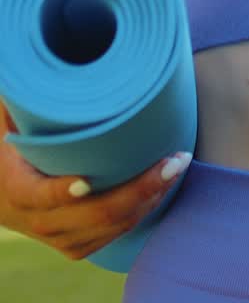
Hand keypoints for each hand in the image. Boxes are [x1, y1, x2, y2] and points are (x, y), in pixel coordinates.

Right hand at [0, 100, 190, 260]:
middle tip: (173, 161)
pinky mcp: (72, 244)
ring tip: (175, 169)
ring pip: (107, 229)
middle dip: (138, 191)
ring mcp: (56, 237)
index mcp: (16, 188)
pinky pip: (109, 237)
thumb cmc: (7, 140)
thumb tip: (45, 62)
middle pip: (91, 216)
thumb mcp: (7, 119)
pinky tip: (159, 190)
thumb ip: (26, 97)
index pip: (39, 195)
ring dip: (146, 202)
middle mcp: (36, 221)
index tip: (88, 179)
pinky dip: (137, 215)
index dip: (63, 191)